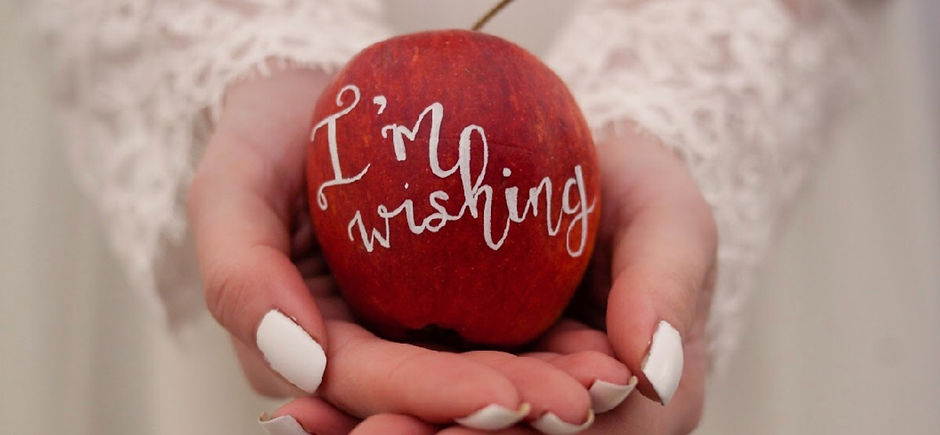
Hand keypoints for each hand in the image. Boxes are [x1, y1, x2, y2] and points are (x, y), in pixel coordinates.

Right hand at [189, 68, 633, 432]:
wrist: (333, 99)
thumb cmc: (274, 133)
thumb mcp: (235, 180)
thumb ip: (238, 269)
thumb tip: (300, 365)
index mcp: (304, 346)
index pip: (367, 388)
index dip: (430, 400)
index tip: (503, 397)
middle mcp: (362, 354)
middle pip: (431, 402)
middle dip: (503, 411)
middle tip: (578, 401)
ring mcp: (411, 334)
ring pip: (475, 383)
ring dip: (538, 395)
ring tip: (604, 383)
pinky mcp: (455, 307)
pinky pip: (504, 341)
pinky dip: (551, 354)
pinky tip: (606, 351)